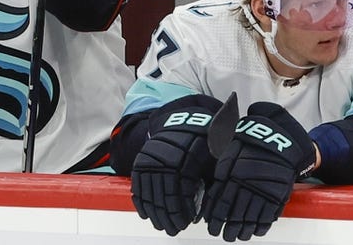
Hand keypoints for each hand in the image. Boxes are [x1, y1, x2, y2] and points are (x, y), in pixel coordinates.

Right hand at [131, 96, 223, 235]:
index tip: (187, 222)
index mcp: (186, 157)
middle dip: (169, 216)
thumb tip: (213, 206)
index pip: (182, 191)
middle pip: (165, 196)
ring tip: (162, 226)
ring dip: (155, 214)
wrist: (181, 123)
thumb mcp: (213, 154)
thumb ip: (212, 177)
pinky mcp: (141, 162)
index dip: (183, 209)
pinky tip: (146, 214)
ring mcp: (151, 161)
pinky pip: (138, 186)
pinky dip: (141, 202)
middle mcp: (166, 159)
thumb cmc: (201, 143)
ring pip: (150, 194)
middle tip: (174, 229)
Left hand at [200, 102, 316, 241]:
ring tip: (238, 236)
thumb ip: (224, 154)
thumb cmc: (261, 138)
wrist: (289, 139)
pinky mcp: (279, 194)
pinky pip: (268, 214)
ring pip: (250, 216)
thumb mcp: (239, 137)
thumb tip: (210, 168)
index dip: (215, 215)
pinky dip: (261, 225)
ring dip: (243, 229)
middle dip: (228, 227)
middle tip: (224, 235)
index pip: (221, 199)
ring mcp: (264, 189)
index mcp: (235, 169)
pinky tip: (256, 231)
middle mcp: (248, 181)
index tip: (211, 224)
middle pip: (234, 211)